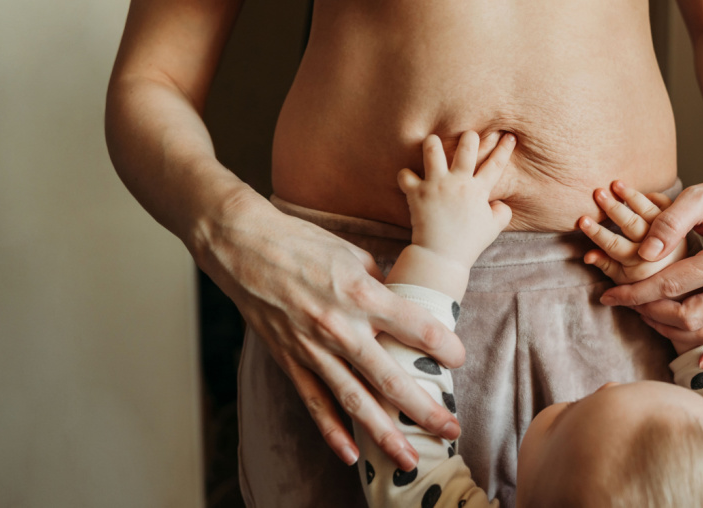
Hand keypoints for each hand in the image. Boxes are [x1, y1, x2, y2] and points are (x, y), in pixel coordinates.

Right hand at [202, 191, 467, 471]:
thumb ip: (381, 285)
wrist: (244, 247)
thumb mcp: (353, 254)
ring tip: (409, 459)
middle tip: (451, 429)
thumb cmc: (302, 243)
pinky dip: (332, 432)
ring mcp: (312, 348)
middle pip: (390, 377)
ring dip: (384, 433)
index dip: (443, 347)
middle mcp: (340, 326)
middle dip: (424, 409)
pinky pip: (314, 402)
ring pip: (354, 401)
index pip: (415, 327)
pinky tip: (352, 455)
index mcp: (362, 293)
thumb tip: (403, 306)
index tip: (458, 359)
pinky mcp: (289, 360)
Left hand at [396, 130, 515, 268]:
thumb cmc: (468, 243)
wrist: (442, 256)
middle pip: (467, 146)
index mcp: (478, 190)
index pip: (495, 165)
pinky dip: (405, 175)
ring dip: (432, 143)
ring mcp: (436, 185)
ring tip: (432, 142)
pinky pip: (406, 175)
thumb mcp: (493, 229)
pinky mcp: (417, 193)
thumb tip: (500, 203)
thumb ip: (502, 213)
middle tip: (468, 135)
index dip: (504, 149)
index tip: (509, 136)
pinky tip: (408, 178)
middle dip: (469, 136)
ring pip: (432, 150)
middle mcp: (458, 182)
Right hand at [578, 184, 687, 284]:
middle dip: (614, 208)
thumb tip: (587, 255)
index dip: (598, 233)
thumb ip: (606, 266)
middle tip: (598, 193)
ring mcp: (673, 237)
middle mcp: (658, 251)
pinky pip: (666, 206)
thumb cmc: (646, 281)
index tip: (582, 220)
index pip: (615, 246)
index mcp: (642, 268)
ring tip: (615, 184)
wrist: (681, 282)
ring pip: (649, 212)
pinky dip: (651, 197)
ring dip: (631, 196)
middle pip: (633, 226)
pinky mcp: (682, 226)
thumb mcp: (625, 281)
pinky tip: (637, 191)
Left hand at [597, 166, 702, 368]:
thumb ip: (669, 222)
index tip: (609, 295)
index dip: (637, 293)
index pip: (673, 285)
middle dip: (651, 314)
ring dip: (675, 333)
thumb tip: (645, 254)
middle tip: (627, 304)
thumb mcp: (698, 195)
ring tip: (647, 316)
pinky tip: (701, 361)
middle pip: (691, 317)